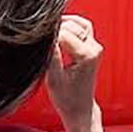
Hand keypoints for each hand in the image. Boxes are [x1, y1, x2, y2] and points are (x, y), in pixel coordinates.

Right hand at [46, 14, 108, 131]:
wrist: (79, 108)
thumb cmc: (67, 98)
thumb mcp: (53, 77)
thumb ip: (51, 54)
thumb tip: (45, 35)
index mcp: (86, 56)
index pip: (64, 33)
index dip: (48, 34)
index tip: (38, 40)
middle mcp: (94, 49)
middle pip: (72, 25)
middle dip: (55, 29)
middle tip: (41, 38)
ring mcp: (95, 47)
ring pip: (79, 23)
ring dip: (63, 25)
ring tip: (49, 35)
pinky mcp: (92, 47)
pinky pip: (82, 28)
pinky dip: (70, 26)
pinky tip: (58, 33)